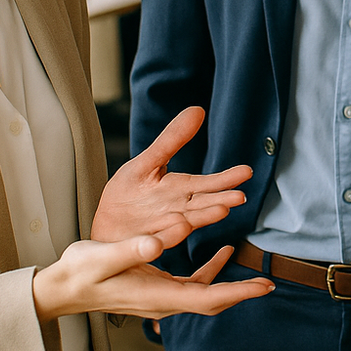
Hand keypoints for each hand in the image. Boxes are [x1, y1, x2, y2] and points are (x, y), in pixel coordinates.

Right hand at [33, 240, 271, 320]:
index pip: (207, 298)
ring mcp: (159, 298)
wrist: (62, 288)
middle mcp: (162, 301)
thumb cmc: (79, 272)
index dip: (237, 292)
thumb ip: (131, 248)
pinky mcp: (155, 288)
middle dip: (241, 293)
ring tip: (254, 274)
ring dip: (229, 284)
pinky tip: (219, 252)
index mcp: (155, 295)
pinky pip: (190, 284)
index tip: (263, 287)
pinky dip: (209, 272)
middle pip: (211, 301)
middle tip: (268, 284)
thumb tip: (160, 242)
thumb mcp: (102, 255)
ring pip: (204, 294)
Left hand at [92, 106, 249, 247]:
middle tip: (240, 197)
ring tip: (221, 211)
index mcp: (179, 190)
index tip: (247, 172)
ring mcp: (162, 227)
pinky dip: (169, 234)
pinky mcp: (144, 241)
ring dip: (203, 217)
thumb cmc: (128, 193)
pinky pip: (158, 238)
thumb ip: (172, 140)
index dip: (226, 179)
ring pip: (186, 222)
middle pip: (202, 205)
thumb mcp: (148, 161)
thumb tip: (198, 109)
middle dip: (220, 201)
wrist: (102, 223)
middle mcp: (176, 209)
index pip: (208, 184)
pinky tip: (181, 226)